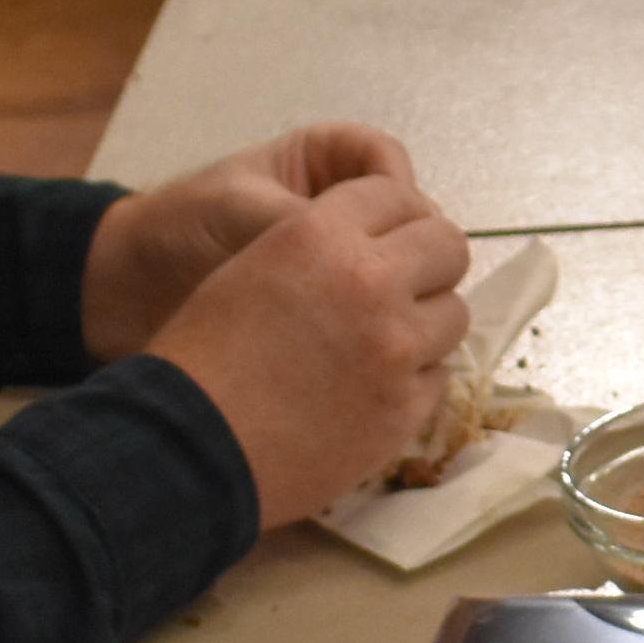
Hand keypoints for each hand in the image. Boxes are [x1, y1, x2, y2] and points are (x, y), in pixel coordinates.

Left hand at [86, 122, 412, 361]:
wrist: (126, 288)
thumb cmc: (179, 226)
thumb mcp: (241, 209)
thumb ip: (302, 221)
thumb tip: (367, 254)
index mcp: (320, 161)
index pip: (387, 163)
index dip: (398, 194)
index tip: (386, 230)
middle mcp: (338, 206)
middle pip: (406, 218)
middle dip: (406, 248)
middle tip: (395, 283)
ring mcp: (337, 258)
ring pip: (395, 267)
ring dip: (393, 291)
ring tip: (381, 318)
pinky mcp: (330, 306)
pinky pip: (371, 308)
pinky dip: (375, 323)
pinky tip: (370, 343)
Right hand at [149, 171, 471, 527]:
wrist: (190, 448)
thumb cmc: (200, 355)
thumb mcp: (251, 267)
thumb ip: (321, 247)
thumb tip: (379, 248)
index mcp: (320, 232)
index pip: (397, 194)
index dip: (395, 216)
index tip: (388, 237)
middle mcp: (370, 280)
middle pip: (447, 245)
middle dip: (428, 261)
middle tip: (404, 285)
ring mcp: (397, 347)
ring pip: (453, 313)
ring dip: (425, 322)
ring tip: (384, 344)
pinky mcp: (407, 407)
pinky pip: (438, 375)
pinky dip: (414, 378)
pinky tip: (372, 389)